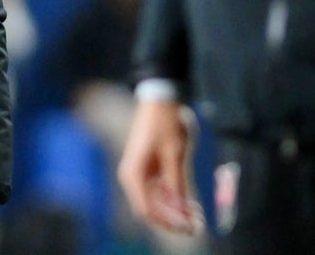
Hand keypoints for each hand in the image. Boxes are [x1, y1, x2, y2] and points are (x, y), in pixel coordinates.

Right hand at [117, 101, 203, 234]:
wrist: (159, 101)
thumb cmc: (165, 125)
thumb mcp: (174, 155)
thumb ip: (177, 185)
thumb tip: (184, 212)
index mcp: (133, 175)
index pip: (147, 210)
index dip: (169, 223)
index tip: (191, 228)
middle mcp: (132, 177)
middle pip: (150, 209)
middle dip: (173, 219)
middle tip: (198, 224)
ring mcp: (139, 173)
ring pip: (155, 202)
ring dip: (174, 211)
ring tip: (197, 214)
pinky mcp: (147, 168)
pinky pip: (158, 191)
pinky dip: (172, 199)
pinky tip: (189, 202)